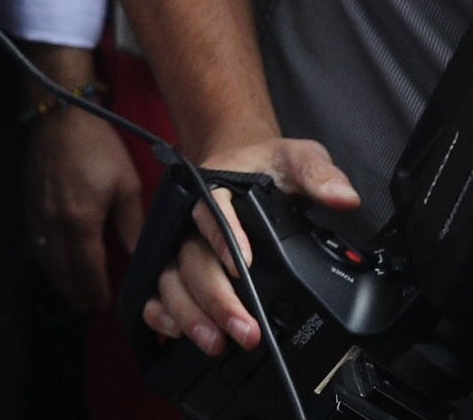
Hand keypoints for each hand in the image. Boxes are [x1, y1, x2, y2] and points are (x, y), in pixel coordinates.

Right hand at [26, 105, 145, 309]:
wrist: (59, 115)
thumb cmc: (99, 147)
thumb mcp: (126, 185)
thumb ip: (132, 225)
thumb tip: (141, 259)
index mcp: (80, 221)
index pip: (88, 268)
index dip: (96, 290)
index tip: (104, 305)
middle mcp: (53, 223)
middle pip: (62, 269)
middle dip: (75, 290)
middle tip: (86, 307)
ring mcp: (36, 213)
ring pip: (44, 258)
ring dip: (57, 279)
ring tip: (69, 293)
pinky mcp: (27, 202)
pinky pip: (34, 241)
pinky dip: (44, 259)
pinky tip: (51, 262)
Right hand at [141, 139, 358, 355]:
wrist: (247, 165)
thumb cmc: (268, 165)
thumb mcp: (298, 157)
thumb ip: (319, 173)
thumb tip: (343, 197)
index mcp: (215, 189)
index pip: (211, 213)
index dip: (223, 240)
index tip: (242, 266)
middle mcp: (191, 220)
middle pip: (191, 259)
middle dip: (216, 299)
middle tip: (246, 330)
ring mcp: (182, 245)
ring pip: (172, 280)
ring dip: (191, 314)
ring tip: (216, 343)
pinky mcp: (179, 267)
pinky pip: (157, 291)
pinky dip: (160, 313)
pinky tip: (177, 334)